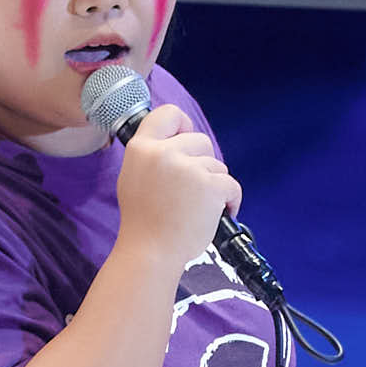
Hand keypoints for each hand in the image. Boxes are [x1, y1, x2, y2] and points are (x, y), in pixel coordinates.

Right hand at [115, 104, 242, 270]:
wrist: (150, 252)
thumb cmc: (143, 221)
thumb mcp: (133, 177)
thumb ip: (152, 155)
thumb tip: (179, 139)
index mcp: (141, 148)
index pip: (169, 113)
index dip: (183, 124)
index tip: (186, 141)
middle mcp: (164, 153)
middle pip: (200, 141)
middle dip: (203, 163)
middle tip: (192, 190)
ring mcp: (188, 169)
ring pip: (217, 165)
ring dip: (215, 185)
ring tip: (199, 207)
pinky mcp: (211, 186)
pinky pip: (232, 184)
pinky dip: (231, 200)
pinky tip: (221, 213)